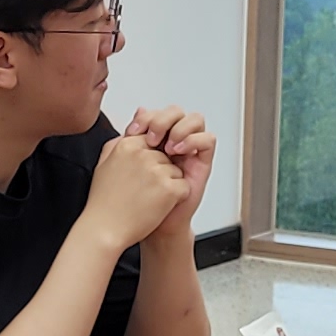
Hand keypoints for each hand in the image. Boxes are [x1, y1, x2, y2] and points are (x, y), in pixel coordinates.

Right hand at [80, 133, 192, 250]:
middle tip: (140, 191)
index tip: (138, 177)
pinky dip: (175, 199)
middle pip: (166, 157)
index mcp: (127, 145)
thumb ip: (120, 141)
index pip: (151, 142)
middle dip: (159, 173)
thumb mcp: (104, 163)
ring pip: (176, 171)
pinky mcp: (169, 188)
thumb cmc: (103, 203)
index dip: (148, 162)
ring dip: (167, 186)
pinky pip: (183, 187)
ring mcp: (157, 170)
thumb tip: (133, 125)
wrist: (104, 230)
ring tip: (146, 199)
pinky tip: (157, 206)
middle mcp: (142, 154)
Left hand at [125, 108, 215, 223]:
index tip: (131, 132)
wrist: (149, 225)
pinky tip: (179, 151)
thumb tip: (139, 110)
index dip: (145, 117)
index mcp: (155, 139)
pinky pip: (208, 140)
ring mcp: (189, 151)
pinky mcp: (202, 162)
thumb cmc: (137, 200)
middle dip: (162, 119)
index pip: (157, 112)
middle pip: (176, 112)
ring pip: (195, 120)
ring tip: (167, 147)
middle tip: (150, 138)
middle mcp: (173, 141)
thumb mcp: (128, 163)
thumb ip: (131, 138)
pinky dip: (194, 140)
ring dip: (180, 128)